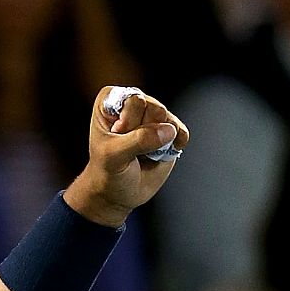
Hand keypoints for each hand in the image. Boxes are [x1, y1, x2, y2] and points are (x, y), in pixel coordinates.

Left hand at [64, 87, 188, 226]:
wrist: (119, 191)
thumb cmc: (107, 169)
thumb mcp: (113, 155)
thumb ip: (138, 140)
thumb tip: (169, 130)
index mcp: (110, 99)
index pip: (133, 100)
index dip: (129, 122)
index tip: (117, 136)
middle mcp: (133, 102)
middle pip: (154, 108)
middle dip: (144, 132)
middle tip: (130, 147)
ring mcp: (152, 116)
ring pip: (168, 119)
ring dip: (159, 141)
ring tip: (142, 151)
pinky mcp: (169, 131)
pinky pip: (181, 131)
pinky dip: (176, 143)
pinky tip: (162, 153)